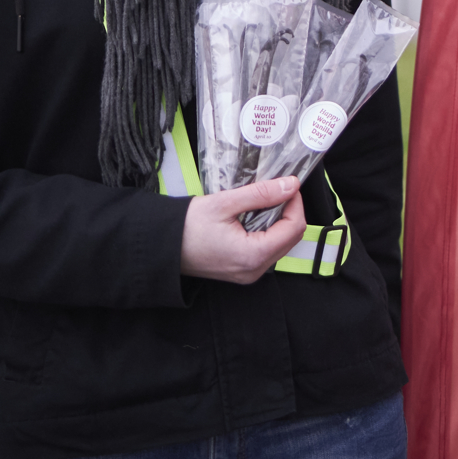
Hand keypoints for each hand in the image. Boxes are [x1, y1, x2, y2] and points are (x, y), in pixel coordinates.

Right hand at [180, 176, 306, 282]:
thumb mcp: (225, 203)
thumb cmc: (188, 226)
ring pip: (282, 244)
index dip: (296, 202)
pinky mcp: (244, 271)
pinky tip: (255, 216)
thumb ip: (261, 194)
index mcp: (253, 256)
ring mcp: (250, 273)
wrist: (162, 247)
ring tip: (264, 202)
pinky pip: (268, 250)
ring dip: (280, 221)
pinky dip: (269, 231)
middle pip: (291, 238)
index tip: (288, 184)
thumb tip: (291, 185)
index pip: (294, 228)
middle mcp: (255, 270)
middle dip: (290, 211)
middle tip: (276, 190)